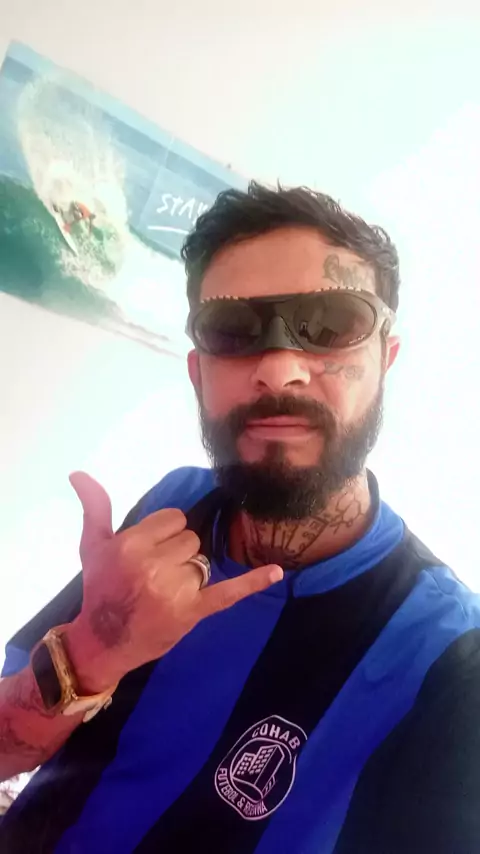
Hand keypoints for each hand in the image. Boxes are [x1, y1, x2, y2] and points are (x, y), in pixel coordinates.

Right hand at [64, 473, 282, 691]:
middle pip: (191, 540)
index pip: (174, 520)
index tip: (149, 554)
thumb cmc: (100, 589)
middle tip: (154, 578)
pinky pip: (228, 592)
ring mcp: (174, 590)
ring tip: (164, 595)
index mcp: (131, 545)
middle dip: (177, 556)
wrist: (102, 642)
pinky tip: (276, 572)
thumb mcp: (92, 546)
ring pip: (202, 564)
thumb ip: (94, 507)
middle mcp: (152, 565)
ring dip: (189, 577)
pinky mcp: (192, 612)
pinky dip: (252, 582)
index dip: (165, 535)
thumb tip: (79, 472)